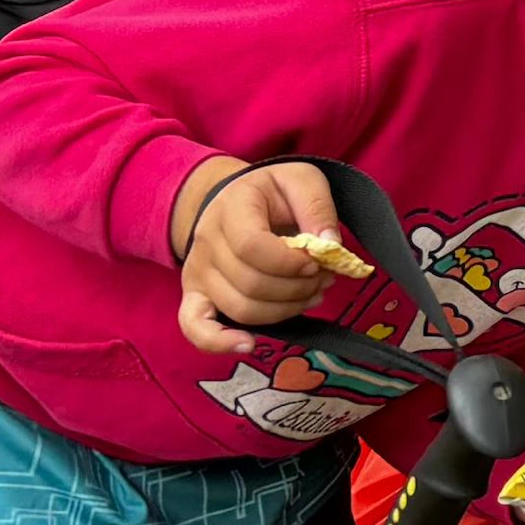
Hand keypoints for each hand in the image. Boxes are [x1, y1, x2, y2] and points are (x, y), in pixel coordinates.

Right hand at [171, 156, 352, 355]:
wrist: (234, 201)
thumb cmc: (272, 193)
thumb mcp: (300, 180)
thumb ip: (317, 206)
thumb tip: (330, 246)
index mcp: (231, 208)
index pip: (252, 247)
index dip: (290, 263)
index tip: (318, 262)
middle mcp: (206, 243)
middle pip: (251, 284)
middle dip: (297, 288)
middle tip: (324, 278)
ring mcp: (198, 273)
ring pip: (240, 309)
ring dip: (284, 310)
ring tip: (310, 294)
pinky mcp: (195, 297)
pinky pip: (195, 328)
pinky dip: (220, 343)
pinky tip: (249, 344)